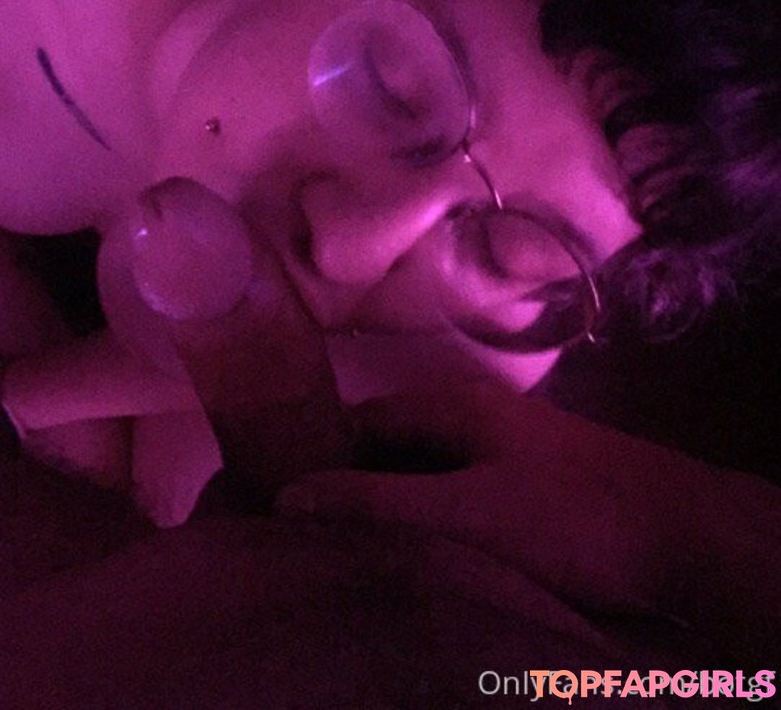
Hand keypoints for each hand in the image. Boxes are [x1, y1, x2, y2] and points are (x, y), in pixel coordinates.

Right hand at [277, 376, 780, 660]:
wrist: (685, 534)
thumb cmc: (570, 518)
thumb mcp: (468, 514)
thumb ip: (377, 504)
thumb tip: (286, 496)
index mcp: (451, 405)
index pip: (357, 419)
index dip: (316, 456)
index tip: (279, 502)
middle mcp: (475, 414)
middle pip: (390, 446)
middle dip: (351, 486)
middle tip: (311, 538)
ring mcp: (507, 448)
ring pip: (427, 474)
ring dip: (392, 507)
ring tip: (356, 555)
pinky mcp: (533, 486)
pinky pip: (460, 495)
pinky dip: (432, 520)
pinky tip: (424, 560)